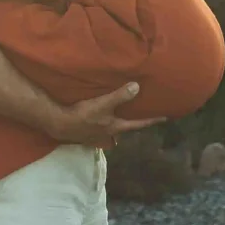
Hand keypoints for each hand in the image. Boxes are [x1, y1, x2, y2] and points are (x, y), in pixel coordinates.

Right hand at [49, 82, 166, 147]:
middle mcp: (109, 134)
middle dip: (131, 124)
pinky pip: (99, 131)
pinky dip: (102, 127)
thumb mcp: (103, 104)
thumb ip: (120, 96)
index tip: (164, 118)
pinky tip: (98, 122)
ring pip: (112, 132)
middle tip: (139, 117)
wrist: (60, 125)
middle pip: (124, 130)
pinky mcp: (86, 135)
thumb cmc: (83, 115)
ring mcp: (97, 137)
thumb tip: (137, 87)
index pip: (138, 124)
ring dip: (116, 126)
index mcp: (115, 127)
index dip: (151, 120)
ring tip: (118, 118)